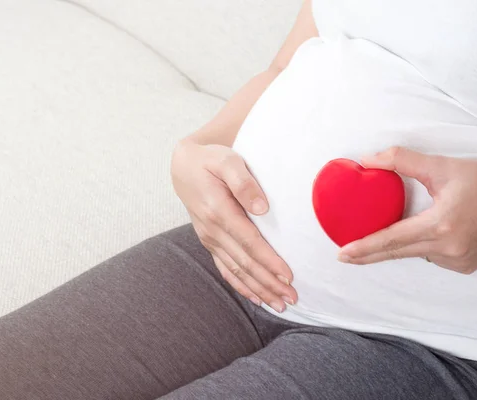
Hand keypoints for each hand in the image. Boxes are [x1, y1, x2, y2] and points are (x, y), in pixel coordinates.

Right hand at [171, 139, 296, 310]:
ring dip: (259, 289)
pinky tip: (256, 298)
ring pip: (236, 270)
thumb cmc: (210, 160)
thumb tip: (263, 208)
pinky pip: (225, 269)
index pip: (249, 242)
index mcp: (218, 211)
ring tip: (280, 305)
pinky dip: (241, 286)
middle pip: (244, 262)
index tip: (288, 276)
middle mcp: (212, 230)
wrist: (184, 167)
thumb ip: (243, 182)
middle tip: (292, 298)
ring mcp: (209, 239)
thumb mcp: (227, 160)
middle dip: (269, 283)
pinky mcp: (210, 242)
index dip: (269, 260)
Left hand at [338, 147, 476, 273]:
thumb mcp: (441, 166)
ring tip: (399, 229)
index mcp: (440, 225)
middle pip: (397, 253)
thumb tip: (367, 160)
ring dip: (400, 246)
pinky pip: (432, 257)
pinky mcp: (465, 266)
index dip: (365, 247)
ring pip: (415, 254)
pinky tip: (435, 231)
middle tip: (344, 257)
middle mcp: (448, 248)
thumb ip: (402, 161)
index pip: (392, 239)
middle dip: (368, 256)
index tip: (342, 253)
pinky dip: (424, 246)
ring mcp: (458, 261)